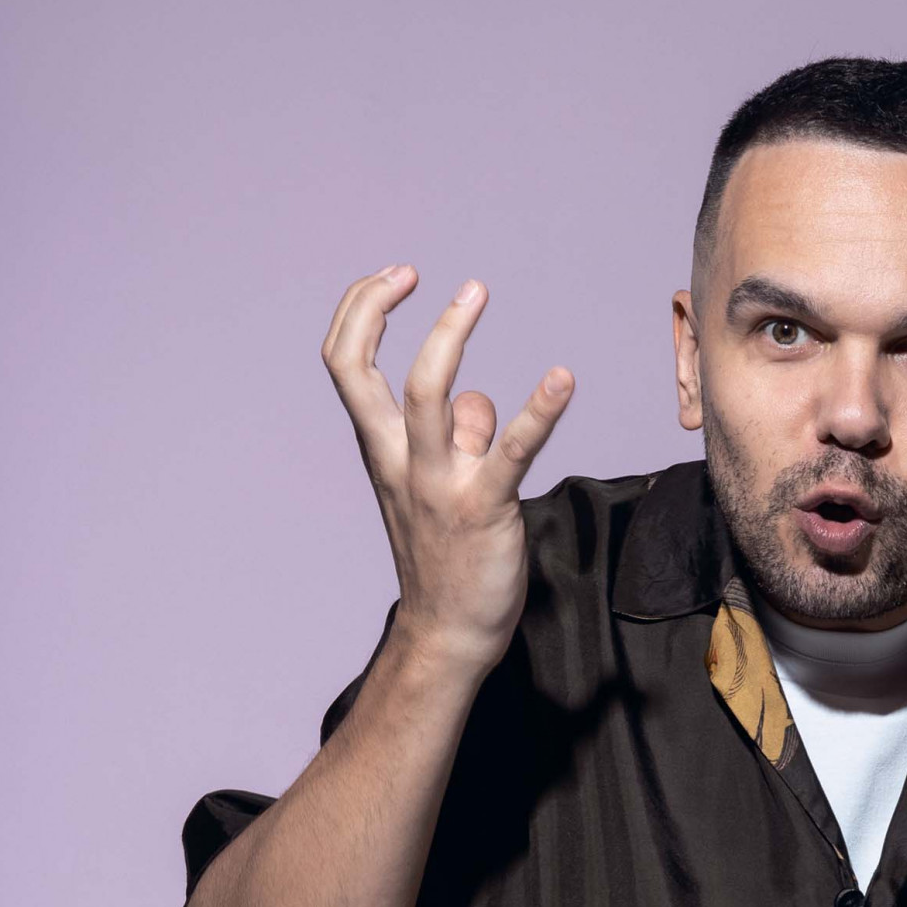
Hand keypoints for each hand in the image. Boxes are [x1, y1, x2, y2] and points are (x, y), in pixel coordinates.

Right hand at [320, 265, 573, 676]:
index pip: (344, 364)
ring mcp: (439, 484)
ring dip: (447, 337)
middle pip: (362, 369)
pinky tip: (563, 379)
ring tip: (474, 291)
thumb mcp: (436, 488)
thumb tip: (478, 401)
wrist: (449, 634)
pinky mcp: (486, 508)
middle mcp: (399, 461)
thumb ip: (456, 436)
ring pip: (428, 396)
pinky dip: (539, 409)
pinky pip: (512, 450)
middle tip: (416, 273)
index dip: (358, 310)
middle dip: (376, 308)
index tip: (394, 279)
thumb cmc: (445, 557)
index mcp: (381, 449)